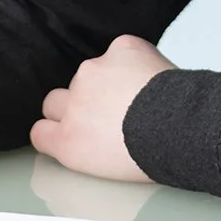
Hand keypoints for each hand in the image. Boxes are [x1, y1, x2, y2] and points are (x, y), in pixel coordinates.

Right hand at [30, 35, 174, 181]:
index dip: (56, 129)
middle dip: (75, 104)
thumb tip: (92, 140)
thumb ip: (84, 149)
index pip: (40, 132)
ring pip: (89, 72)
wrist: (180, 127)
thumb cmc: (154, 155)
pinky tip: (149, 76)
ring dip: (106, 80)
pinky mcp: (120, 49)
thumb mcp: (105, 172)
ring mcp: (94, 71)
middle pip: (55, 100)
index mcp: (68, 141)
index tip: (71, 130)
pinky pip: (120, 51)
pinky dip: (132, 60)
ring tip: (138, 96)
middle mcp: (73, 103)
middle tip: (103, 112)